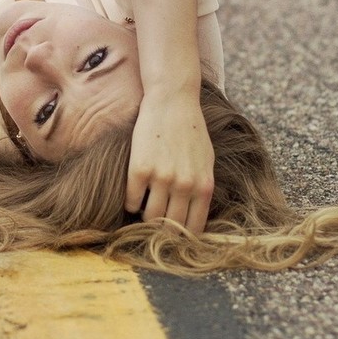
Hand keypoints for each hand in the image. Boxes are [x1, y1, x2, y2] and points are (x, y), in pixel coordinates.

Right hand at [126, 90, 213, 233]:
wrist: (172, 100)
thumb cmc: (191, 131)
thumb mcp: (206, 162)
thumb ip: (202, 189)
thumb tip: (195, 217)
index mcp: (203, 186)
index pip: (194, 228)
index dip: (183, 238)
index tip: (175, 238)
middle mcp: (184, 185)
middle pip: (171, 227)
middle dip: (163, 231)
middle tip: (156, 227)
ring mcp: (161, 177)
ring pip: (150, 217)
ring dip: (145, 217)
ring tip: (144, 209)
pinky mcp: (139, 168)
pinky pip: (131, 200)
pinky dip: (131, 202)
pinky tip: (134, 193)